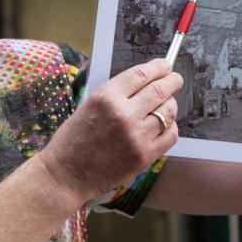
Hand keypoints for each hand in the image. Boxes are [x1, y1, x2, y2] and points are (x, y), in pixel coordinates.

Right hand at [37, 59, 182, 204]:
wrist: (65, 175)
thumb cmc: (74, 139)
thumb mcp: (90, 105)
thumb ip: (119, 93)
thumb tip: (148, 80)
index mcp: (106, 97)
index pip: (142, 74)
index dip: (158, 67)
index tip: (165, 65)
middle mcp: (124, 114)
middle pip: (160, 89)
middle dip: (173, 80)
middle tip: (176, 79)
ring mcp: (136, 136)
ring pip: (169, 111)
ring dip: (171, 104)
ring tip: (166, 104)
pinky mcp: (144, 156)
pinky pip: (171, 135)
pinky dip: (171, 127)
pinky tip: (164, 126)